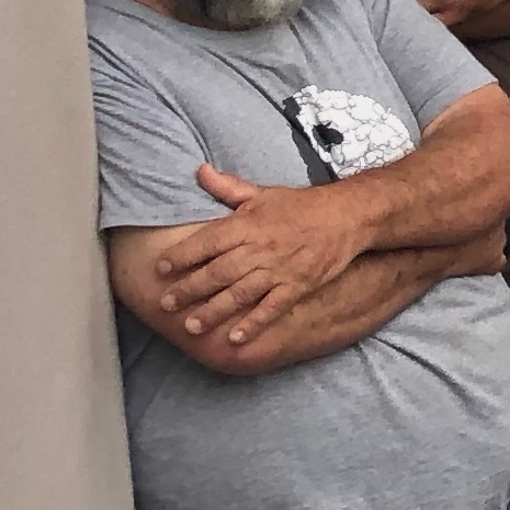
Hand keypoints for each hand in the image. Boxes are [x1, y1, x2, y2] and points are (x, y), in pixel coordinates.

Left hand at [147, 165, 370, 348]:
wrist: (348, 215)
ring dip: (215, 310)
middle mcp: (261, 248)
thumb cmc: (302, 205)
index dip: (182, 255)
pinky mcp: (299, 284)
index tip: (160, 268)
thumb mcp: (263, 192)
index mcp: (249, 223)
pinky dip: (254, 323)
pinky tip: (236, 338)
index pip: (207, 240)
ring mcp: (280, 268)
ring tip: (192, 326)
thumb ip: (228, 187)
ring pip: (240, 293)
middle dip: (189, 289)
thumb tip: (198, 170)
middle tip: (166, 304)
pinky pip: (273, 307)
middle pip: (218, 272)